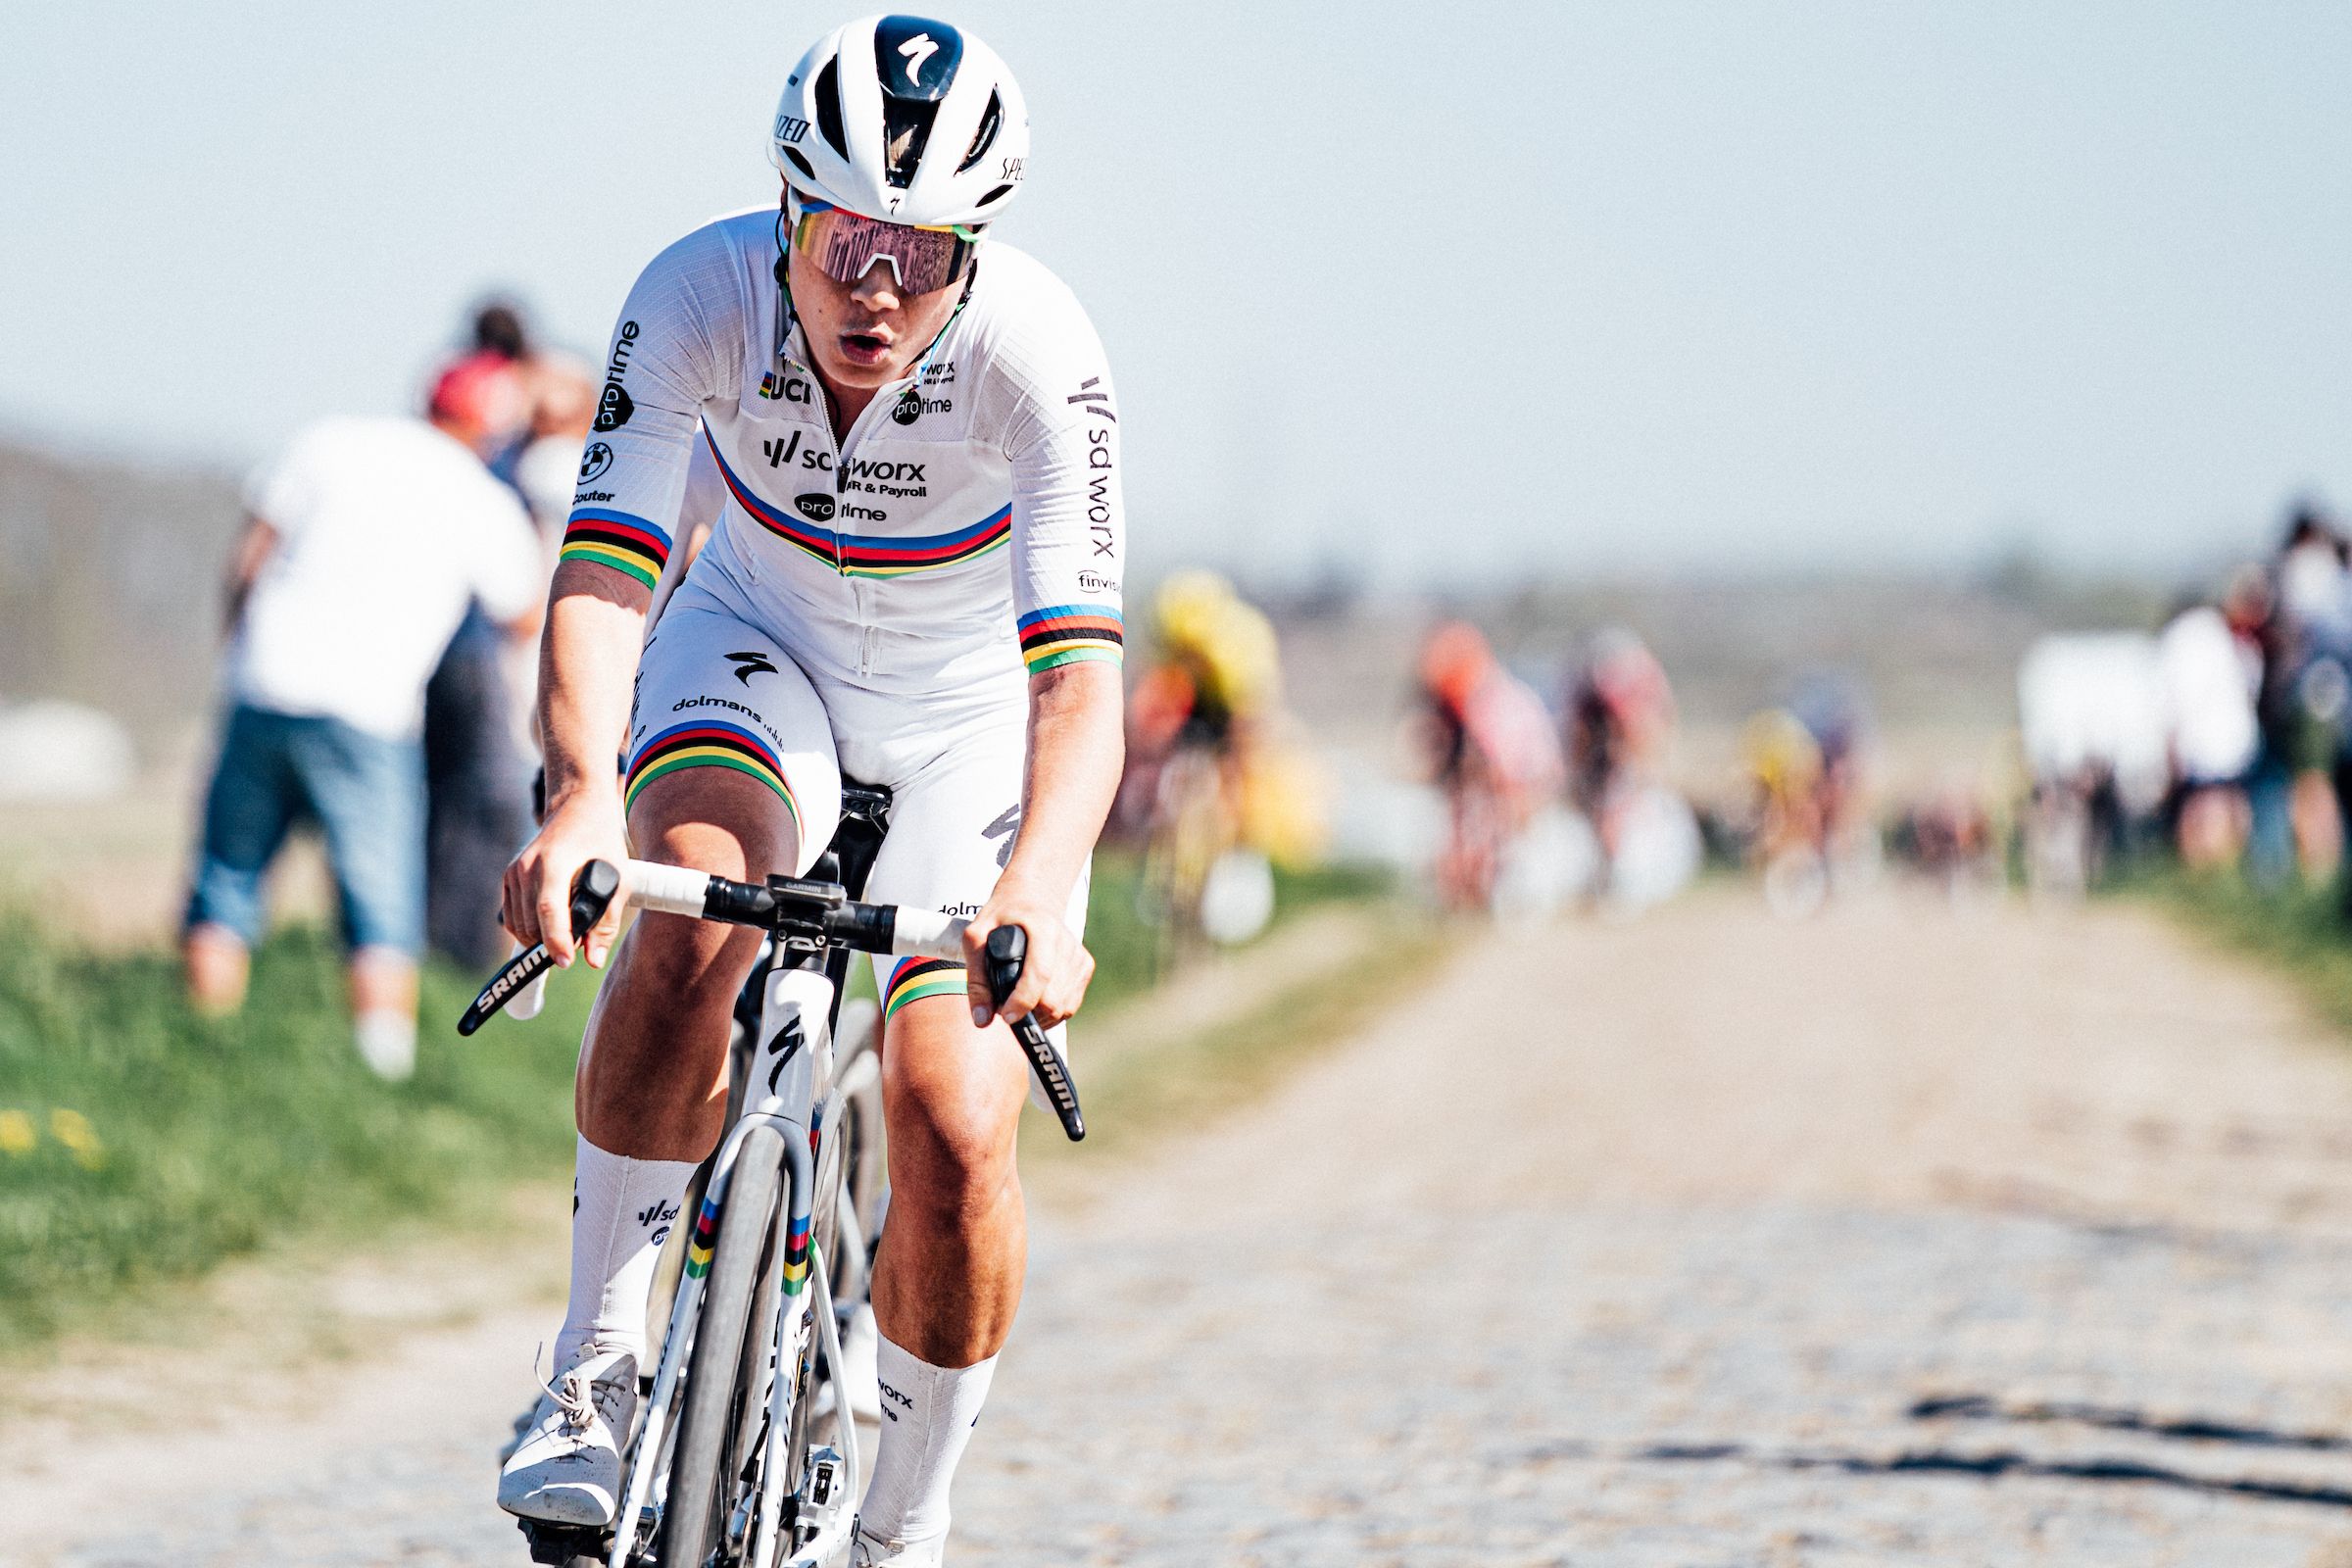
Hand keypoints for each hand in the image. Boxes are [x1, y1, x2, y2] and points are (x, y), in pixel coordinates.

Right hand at [501, 787, 627, 968]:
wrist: (577, 808)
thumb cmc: (601, 843)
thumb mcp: (618, 878)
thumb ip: (606, 921)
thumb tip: (593, 959)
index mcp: (553, 863)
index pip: (548, 910)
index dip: (556, 940)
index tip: (566, 961)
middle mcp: (527, 868)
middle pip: (532, 924)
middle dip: (553, 943)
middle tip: (579, 944)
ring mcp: (514, 872)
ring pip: (519, 926)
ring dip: (541, 938)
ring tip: (568, 931)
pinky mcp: (508, 878)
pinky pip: (511, 918)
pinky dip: (528, 928)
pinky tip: (550, 924)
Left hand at [963, 881, 1092, 1030]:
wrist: (1032, 897)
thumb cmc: (1001, 917)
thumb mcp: (976, 937)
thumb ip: (976, 978)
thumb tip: (982, 1020)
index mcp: (1043, 928)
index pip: (1039, 974)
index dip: (1023, 1002)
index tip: (1005, 1016)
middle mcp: (1066, 942)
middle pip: (1053, 1000)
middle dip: (1028, 1013)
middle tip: (1007, 1009)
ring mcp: (1079, 955)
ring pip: (1063, 1008)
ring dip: (1039, 1016)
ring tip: (1019, 1004)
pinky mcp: (1085, 966)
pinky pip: (1070, 1005)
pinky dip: (1052, 1012)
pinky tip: (1035, 1000)